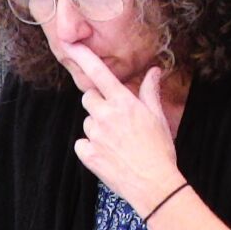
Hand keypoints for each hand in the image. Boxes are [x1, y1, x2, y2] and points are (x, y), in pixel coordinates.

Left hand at [64, 43, 185, 215]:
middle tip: (115, 118)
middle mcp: (105, 115)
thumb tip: (155, 71)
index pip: (99, 73)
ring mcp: (94, 135)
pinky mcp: (87, 154)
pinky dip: (91, 148)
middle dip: (98, 103)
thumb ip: (150, 91)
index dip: (83, 56)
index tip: (70, 44)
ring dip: (97, 127)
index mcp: (123, 103)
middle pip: (88, 97)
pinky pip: (82, 143)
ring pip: (87, 121)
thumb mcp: (158, 117)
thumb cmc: (160, 150)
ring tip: (117, 142)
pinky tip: (108, 155)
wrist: (154, 185)